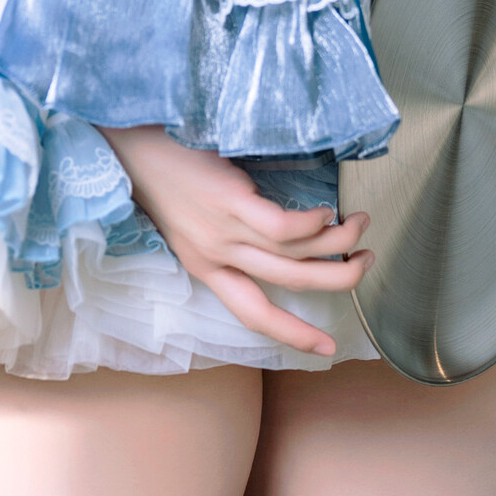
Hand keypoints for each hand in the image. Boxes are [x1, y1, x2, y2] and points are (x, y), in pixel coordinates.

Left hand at [98, 125, 371, 357]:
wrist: (129, 145)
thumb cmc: (164, 173)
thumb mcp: (190, 219)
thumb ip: (227, 235)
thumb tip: (277, 234)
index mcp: (204, 267)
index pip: (254, 314)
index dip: (294, 334)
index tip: (327, 350)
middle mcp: (215, 257)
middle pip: (287, 287)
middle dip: (335, 282)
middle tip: (366, 265)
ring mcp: (223, 231)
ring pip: (293, 258)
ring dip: (336, 246)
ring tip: (361, 226)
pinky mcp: (230, 201)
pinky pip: (282, 227)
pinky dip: (311, 225)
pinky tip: (327, 210)